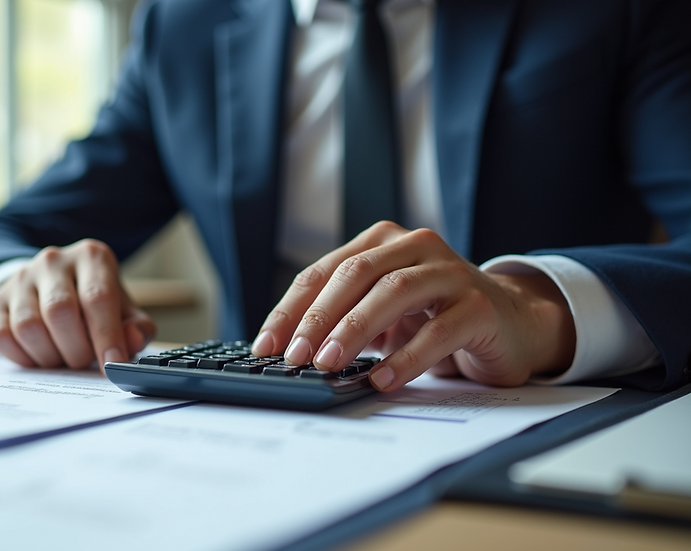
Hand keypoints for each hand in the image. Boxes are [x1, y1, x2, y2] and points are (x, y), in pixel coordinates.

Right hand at [0, 239, 155, 368]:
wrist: (49, 287)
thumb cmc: (93, 302)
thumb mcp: (123, 310)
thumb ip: (136, 328)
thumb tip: (132, 343)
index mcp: (91, 257)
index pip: (97, 297)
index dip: (106, 336)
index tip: (112, 364)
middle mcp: (53, 261)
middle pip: (60, 312)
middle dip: (75, 349)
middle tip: (84, 361)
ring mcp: (21, 278)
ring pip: (29, 327)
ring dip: (49, 356)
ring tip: (62, 357)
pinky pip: (1, 338)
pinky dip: (23, 357)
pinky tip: (39, 355)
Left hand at [250, 221, 574, 390]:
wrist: (512, 323)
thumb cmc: (434, 316)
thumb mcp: (381, 312)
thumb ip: (342, 318)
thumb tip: (288, 352)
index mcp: (382, 242)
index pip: (324, 271)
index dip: (291, 309)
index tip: (266, 345)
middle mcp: (415, 246)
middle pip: (355, 274)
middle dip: (318, 317)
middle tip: (296, 357)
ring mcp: (450, 271)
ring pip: (394, 292)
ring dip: (355, 330)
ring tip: (329, 364)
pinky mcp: (479, 304)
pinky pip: (438, 329)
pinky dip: (406, 356)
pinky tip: (383, 379)